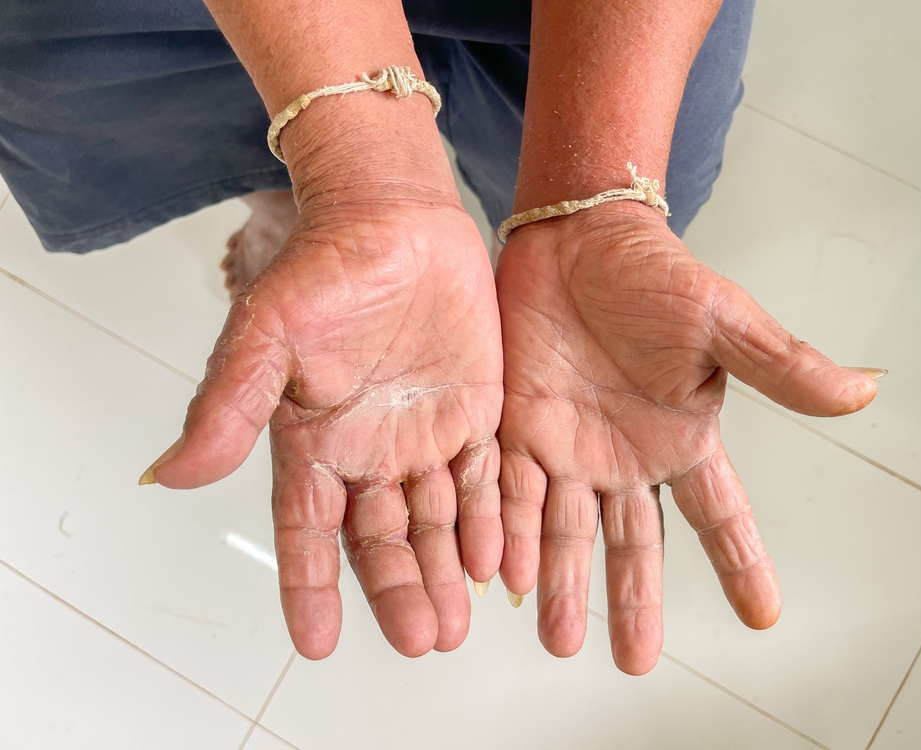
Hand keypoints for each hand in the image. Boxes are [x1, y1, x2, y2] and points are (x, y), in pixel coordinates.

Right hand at [145, 192, 502, 658]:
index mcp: (315, 442)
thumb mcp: (268, 337)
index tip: (315, 642)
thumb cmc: (325, 270)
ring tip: (454, 624)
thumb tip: (172, 474)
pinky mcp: (475, 414)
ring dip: (446, 572)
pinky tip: (495, 562)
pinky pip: (484, 481)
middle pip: (382, 541)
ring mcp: (425, 437)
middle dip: (399, 590)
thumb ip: (229, 407)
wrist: (396, 220)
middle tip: (418, 639)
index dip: (309, 586)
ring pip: (436, 522)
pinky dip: (489, 522)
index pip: (308, 531)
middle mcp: (370, 452)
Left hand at [495, 203, 877, 674]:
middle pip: (632, 544)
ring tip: (561, 639)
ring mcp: (569, 450)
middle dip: (632, 600)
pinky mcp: (517, 431)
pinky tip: (507, 574)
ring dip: (562, 583)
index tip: (764, 615)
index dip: (741, 563)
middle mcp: (624, 458)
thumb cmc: (653, 275)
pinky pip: (512, 491)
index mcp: (680, 439)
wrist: (576, 241)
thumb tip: (862, 393)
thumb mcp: (721, 321)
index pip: (718, 514)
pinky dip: (510, 531)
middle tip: (634, 660)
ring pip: (565, 530)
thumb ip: (779, 365)